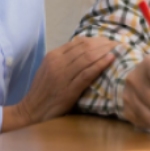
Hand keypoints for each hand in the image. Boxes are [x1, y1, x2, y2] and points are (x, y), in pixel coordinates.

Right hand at [2, 36, 117, 132]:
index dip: (96, 39)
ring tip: (118, 49)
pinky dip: (101, 65)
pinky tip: (111, 59)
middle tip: (117, 43)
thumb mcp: (50, 69)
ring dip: (105, 51)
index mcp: (53, 56)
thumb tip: (85, 51)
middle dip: (104, 43)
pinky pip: (87, 74)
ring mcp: (63, 76)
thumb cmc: (44, 91)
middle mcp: (57, 63)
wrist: (31, 111)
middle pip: (85, 47)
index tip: (108, 40)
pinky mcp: (69, 89)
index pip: (78, 42)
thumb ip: (64, 59)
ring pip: (87, 57)